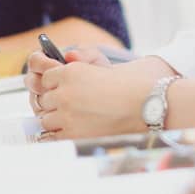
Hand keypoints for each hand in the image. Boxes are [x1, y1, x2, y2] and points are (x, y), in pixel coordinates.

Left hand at [28, 53, 167, 138]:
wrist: (150, 105)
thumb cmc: (134, 82)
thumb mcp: (104, 64)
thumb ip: (83, 59)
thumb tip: (69, 56)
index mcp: (71, 71)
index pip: (46, 79)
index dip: (56, 84)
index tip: (65, 89)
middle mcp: (65, 92)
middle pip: (44, 100)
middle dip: (55, 102)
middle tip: (72, 106)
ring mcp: (67, 115)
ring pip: (46, 119)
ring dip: (57, 119)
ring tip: (75, 119)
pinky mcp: (73, 135)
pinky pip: (53, 137)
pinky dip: (60, 135)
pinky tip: (74, 131)